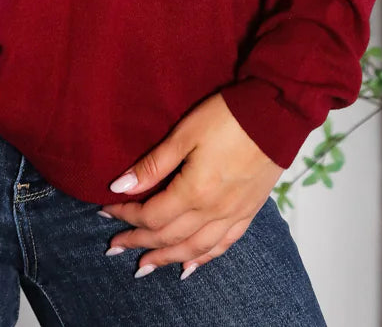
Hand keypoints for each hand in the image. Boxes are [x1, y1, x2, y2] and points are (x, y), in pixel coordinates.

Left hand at [99, 92, 282, 277]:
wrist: (275, 114)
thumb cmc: (227, 118)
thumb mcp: (184, 134)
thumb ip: (153, 164)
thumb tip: (119, 187)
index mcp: (193, 192)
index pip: (151, 215)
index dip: (126, 215)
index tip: (106, 210)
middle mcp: (212, 212)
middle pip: (168, 237)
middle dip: (138, 242)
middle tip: (114, 247)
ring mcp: (232, 215)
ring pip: (194, 249)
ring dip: (166, 259)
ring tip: (144, 266)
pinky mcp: (248, 213)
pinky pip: (222, 246)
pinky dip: (203, 259)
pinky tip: (190, 266)